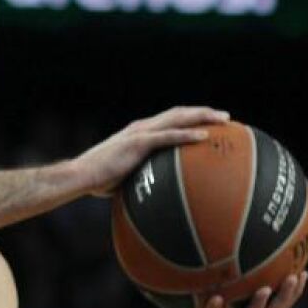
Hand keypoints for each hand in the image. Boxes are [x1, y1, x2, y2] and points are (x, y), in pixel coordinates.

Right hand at [72, 106, 229, 197]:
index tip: (211, 122)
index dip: (191, 117)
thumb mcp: (126, 176)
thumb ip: (142, 177)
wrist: (81, 176)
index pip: (171, 119)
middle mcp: (142, 127)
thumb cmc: (100, 180)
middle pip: (179, 113)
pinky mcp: (138, 142)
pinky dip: (187, 134)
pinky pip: (168, 136)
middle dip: (204, 112)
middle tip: (226, 117)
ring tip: (223, 120)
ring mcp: (140, 133)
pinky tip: (204, 137)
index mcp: (140, 132)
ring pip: (178, 118)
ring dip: (202, 117)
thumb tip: (155, 195)